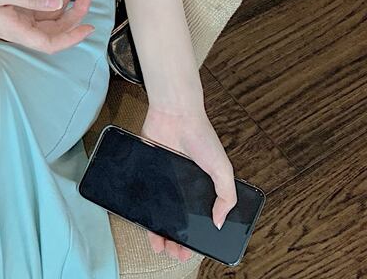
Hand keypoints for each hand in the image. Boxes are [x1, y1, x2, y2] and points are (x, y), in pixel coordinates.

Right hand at [0, 0, 95, 52]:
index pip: (50, 44)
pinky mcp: (9, 8)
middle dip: (73, 10)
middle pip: (53, 27)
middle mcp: (17, 27)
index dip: (72, 38)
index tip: (89, 27)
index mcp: (16, 30)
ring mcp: (13, 18)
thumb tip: (60, 4)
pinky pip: (34, 3)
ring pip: (45, 12)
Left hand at [140, 103, 236, 262]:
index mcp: (199, 185)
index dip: (195, 234)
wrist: (175, 114)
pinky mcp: (145, 169)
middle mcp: (180, 183)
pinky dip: (141, 207)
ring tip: (159, 245)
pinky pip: (141, 192)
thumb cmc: (200, 136)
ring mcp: (162, 177)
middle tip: (175, 253)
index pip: (196, 216)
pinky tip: (142, 221)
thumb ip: (226, 196)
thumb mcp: (222, 168)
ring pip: (157, 209)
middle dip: (176, 238)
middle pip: (176, 217)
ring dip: (157, 229)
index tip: (192, 250)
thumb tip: (220, 222)